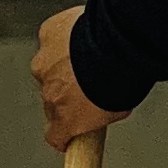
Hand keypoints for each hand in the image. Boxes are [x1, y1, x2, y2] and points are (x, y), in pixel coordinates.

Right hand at [32, 5, 127, 153]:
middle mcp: (49, 92)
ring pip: (51, 65)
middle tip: (90, 80)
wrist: (119, 46)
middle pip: (53, 96)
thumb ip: (102, 113)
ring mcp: (45, 62)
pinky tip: (85, 33)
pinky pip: (54, 37)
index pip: (54, 135)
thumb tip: (105, 108)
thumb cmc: (122, 79)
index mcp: (65, 117)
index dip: (63, 132)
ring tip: (90, 53)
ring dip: (66, 62)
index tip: (69, 129)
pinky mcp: (48, 34)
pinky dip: (66, 36)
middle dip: (67, 91)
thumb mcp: (117, 110)